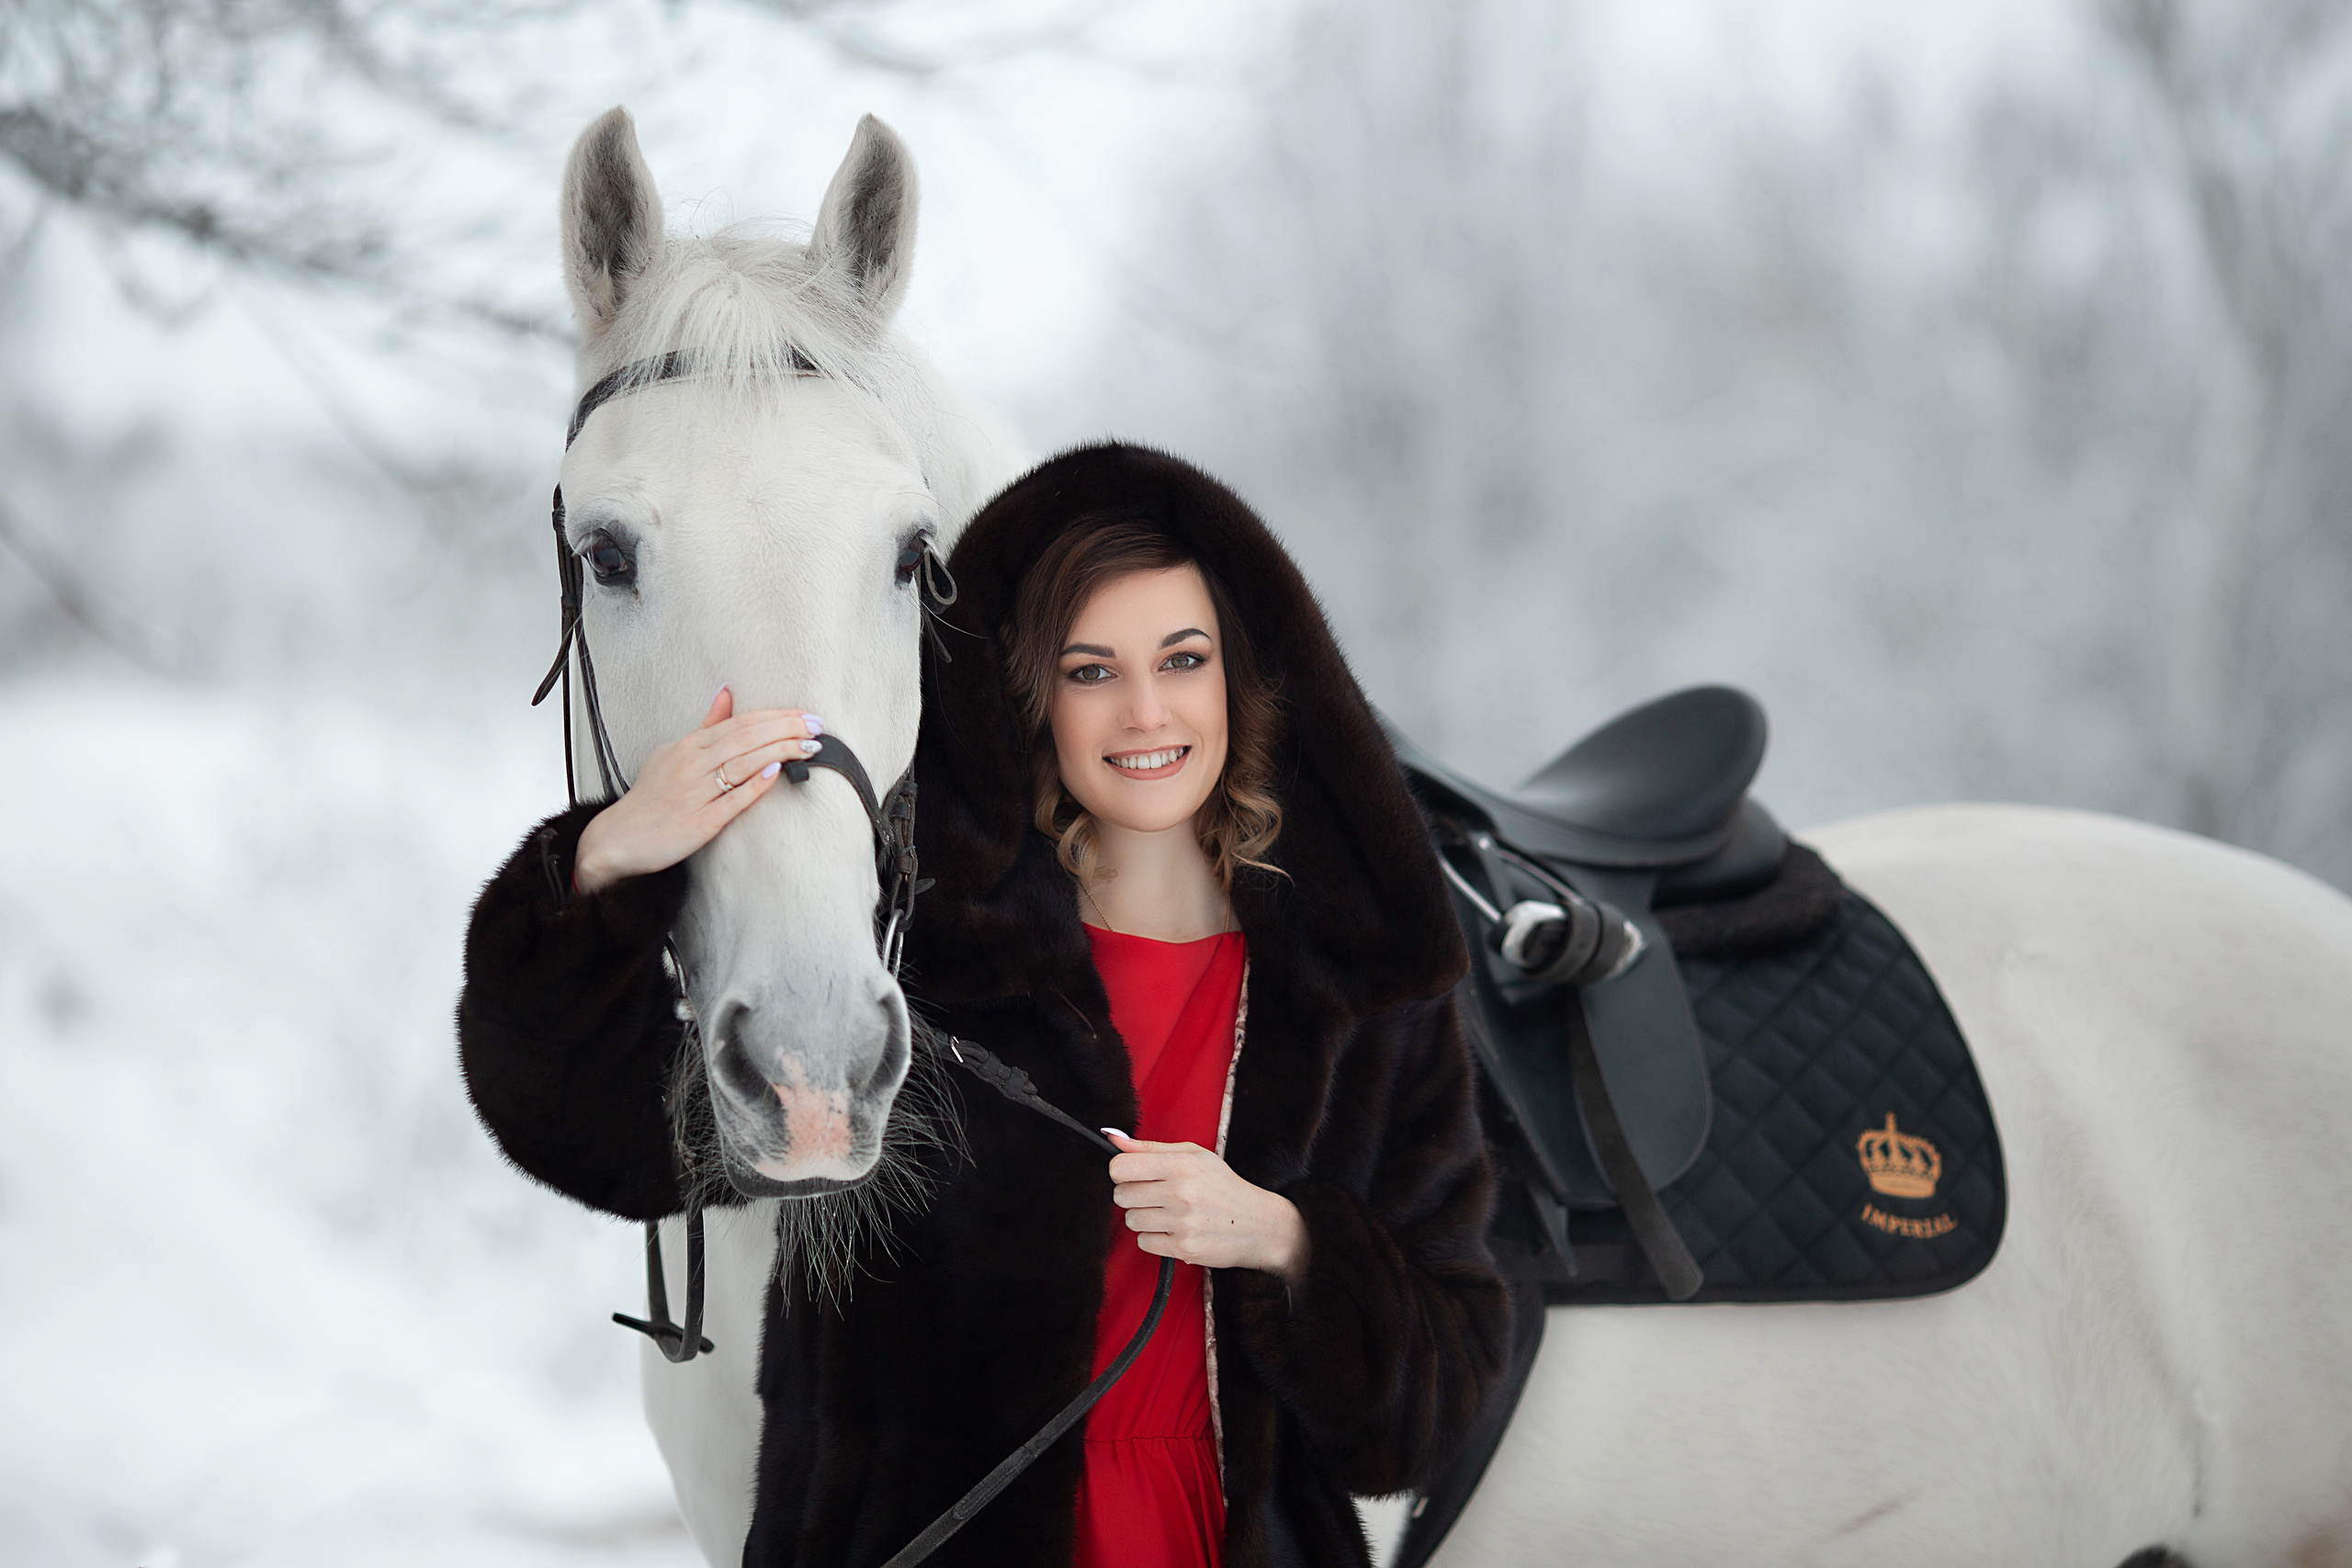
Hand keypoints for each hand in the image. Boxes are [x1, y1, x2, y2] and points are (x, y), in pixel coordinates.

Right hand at [572, 688, 822, 893]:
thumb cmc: (650, 795)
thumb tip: (726, 692)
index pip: (740, 722)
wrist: (618, 837)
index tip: (805, 715)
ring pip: (742, 764)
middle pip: (746, 738)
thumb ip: (705, 725)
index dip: (776, 717)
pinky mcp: (699, 823)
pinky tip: (776, 773)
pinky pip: (731, 801)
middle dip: (786, 729)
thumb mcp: (672, 751)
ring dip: (780, 751)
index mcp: (688, 746)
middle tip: (817, 726)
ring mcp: (695, 793)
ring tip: (810, 746)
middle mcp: (691, 765)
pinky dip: (754, 785)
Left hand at [1107, 1132, 1308, 1284]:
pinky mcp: (1184, 1248)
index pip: (1121, 1167)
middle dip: (1132, 1196)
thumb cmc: (1224, 1186)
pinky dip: (1155, 1238)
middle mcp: (1181, 1192)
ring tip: (1168, 1213)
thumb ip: (1150, 1148)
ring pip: (1131, 1220)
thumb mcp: (1193, 1156)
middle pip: (1121, 1195)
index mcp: (1181, 1165)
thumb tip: (1113, 1139)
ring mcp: (1183, 1222)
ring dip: (1144, 1218)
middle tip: (1154, 1195)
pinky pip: (1144, 1242)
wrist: (1259, 1224)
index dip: (1122, 1172)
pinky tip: (1174, 1230)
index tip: (1133, 1175)